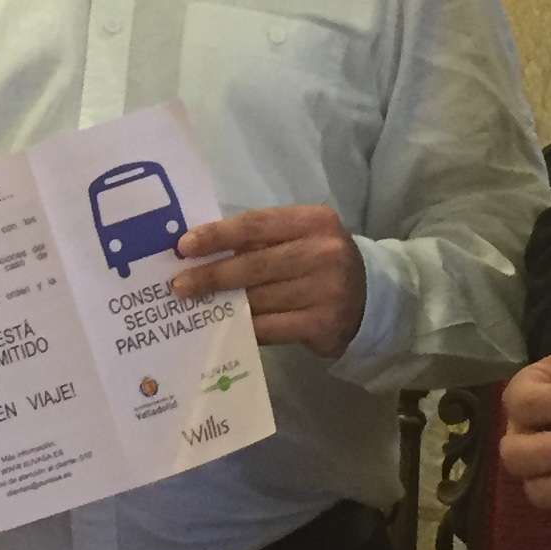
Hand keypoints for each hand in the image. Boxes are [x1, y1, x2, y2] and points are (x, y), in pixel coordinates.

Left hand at [170, 205, 367, 356]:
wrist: (371, 298)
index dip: (217, 235)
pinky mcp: (323, 323)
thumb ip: (262, 240)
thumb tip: (202, 251)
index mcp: (314, 221)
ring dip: (222, 304)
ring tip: (196, 306)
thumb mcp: (301, 237)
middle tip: (179, 284)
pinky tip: (224, 328)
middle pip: (255, 263)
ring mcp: (326, 290)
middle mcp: (323, 252)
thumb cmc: (320, 261)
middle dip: (212, 274)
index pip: (256, 224)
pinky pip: (271, 327)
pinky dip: (244, 328)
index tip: (184, 246)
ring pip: (260, 298)